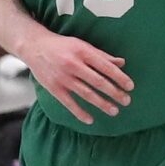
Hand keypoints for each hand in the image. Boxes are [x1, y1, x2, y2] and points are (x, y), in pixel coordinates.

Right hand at [18, 30, 132, 124]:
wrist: (35, 47)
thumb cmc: (62, 46)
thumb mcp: (82, 45)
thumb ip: (102, 55)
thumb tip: (122, 63)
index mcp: (83, 52)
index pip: (105, 66)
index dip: (119, 77)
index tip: (130, 86)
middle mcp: (73, 64)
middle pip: (98, 82)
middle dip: (114, 92)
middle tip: (126, 101)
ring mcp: (63, 78)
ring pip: (86, 94)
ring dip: (102, 104)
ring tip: (114, 111)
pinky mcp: (54, 88)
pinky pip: (69, 103)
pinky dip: (80, 113)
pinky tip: (91, 120)